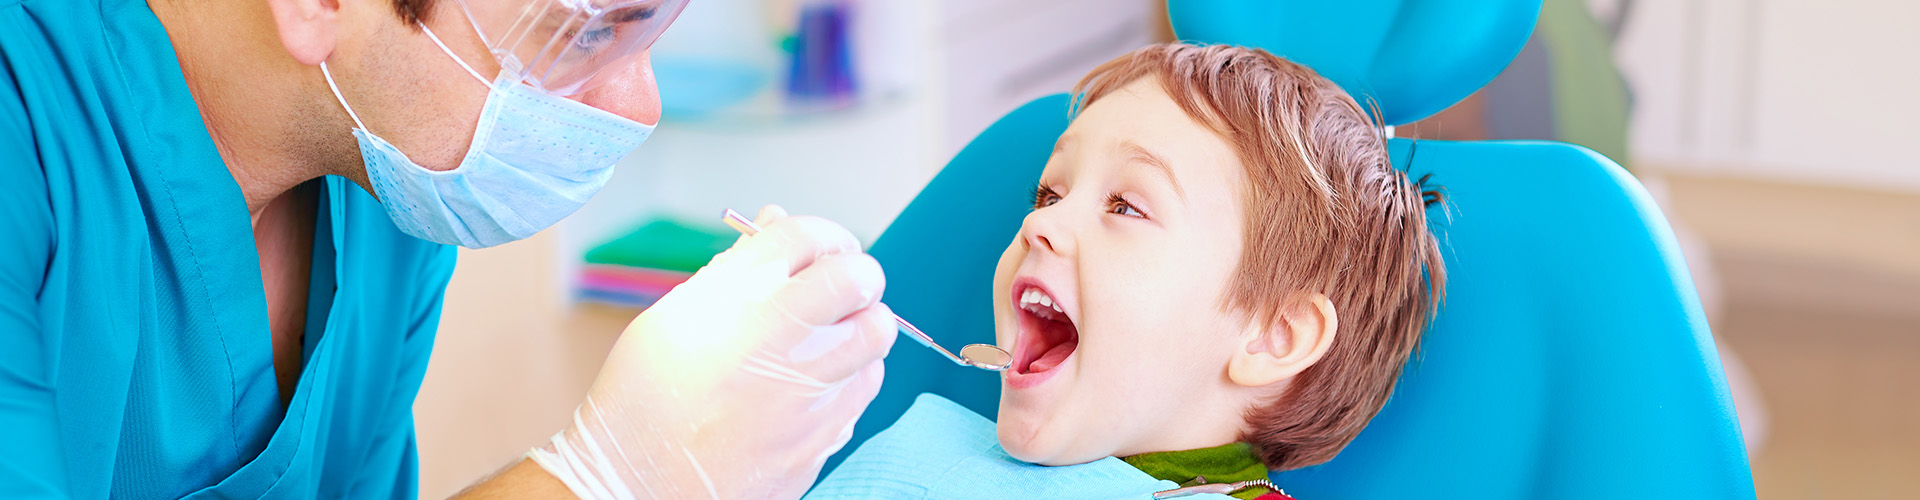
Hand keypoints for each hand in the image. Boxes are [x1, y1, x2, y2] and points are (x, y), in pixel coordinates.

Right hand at [529, 206, 896, 498]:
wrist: (635, 484)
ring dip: (860, 325)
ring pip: (875, 334)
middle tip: (841, 286)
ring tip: (832, 335)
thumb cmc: (645, 399)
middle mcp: (775, 341)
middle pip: (857, 279)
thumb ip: (735, 267)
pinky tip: (821, 381)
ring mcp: (804, 394)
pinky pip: (865, 389)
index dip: (823, 233)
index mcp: (731, 301)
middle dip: (856, 274)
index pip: (805, 236)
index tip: (823, 247)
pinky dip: (853, 375)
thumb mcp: (674, 317)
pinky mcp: (820, 437)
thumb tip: (774, 222)